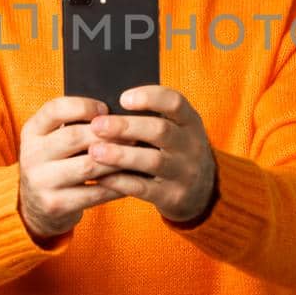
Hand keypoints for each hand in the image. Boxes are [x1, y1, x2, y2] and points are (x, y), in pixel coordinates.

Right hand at [17, 96, 127, 242]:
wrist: (36, 206)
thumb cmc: (56, 162)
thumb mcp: (52, 140)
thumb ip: (73, 124)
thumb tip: (116, 113)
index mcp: (32, 132)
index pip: (55, 109)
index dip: (83, 106)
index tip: (106, 108)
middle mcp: (31, 155)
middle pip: (74, 137)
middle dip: (108, 134)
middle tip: (132, 132)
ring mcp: (42, 182)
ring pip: (88, 166)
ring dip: (117, 159)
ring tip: (136, 153)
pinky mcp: (56, 204)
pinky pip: (95, 192)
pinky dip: (118, 184)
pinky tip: (132, 178)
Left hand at [86, 86, 217, 224]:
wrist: (201, 192)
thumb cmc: (175, 151)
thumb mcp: (177, 130)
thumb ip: (151, 117)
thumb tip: (105, 108)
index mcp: (190, 122)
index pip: (175, 102)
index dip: (149, 97)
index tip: (123, 99)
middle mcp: (191, 145)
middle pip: (160, 131)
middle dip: (126, 127)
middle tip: (96, 125)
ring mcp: (184, 173)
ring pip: (152, 161)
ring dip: (120, 155)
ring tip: (94, 151)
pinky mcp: (173, 196)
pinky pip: (144, 188)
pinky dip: (120, 182)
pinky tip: (100, 177)